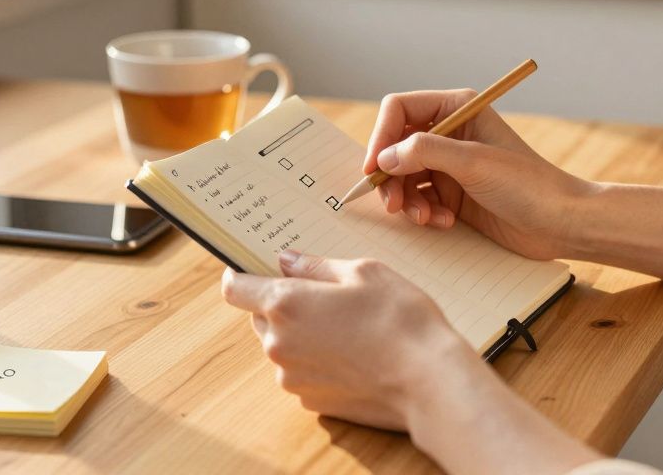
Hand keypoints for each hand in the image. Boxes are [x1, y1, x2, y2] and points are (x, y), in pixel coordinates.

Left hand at [220, 250, 483, 430]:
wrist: (427, 380)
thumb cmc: (399, 317)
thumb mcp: (363, 272)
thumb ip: (315, 266)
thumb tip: (286, 261)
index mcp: (284, 304)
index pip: (234, 288)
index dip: (241, 275)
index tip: (255, 269)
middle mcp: (277, 344)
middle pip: (260, 317)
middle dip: (282, 304)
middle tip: (324, 295)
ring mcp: (292, 377)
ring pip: (283, 346)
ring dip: (302, 334)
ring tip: (347, 326)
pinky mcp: (311, 401)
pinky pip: (302, 372)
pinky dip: (317, 361)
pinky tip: (353, 353)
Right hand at [363, 89, 592, 259]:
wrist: (561, 223)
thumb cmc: (528, 185)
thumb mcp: (473, 163)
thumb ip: (424, 152)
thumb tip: (384, 157)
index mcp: (458, 108)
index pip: (399, 110)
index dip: (381, 136)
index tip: (374, 168)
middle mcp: (450, 133)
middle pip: (395, 146)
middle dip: (391, 176)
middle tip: (392, 204)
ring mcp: (450, 165)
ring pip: (403, 176)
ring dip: (406, 200)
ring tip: (424, 218)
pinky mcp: (453, 194)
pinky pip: (419, 199)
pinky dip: (423, 213)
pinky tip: (443, 222)